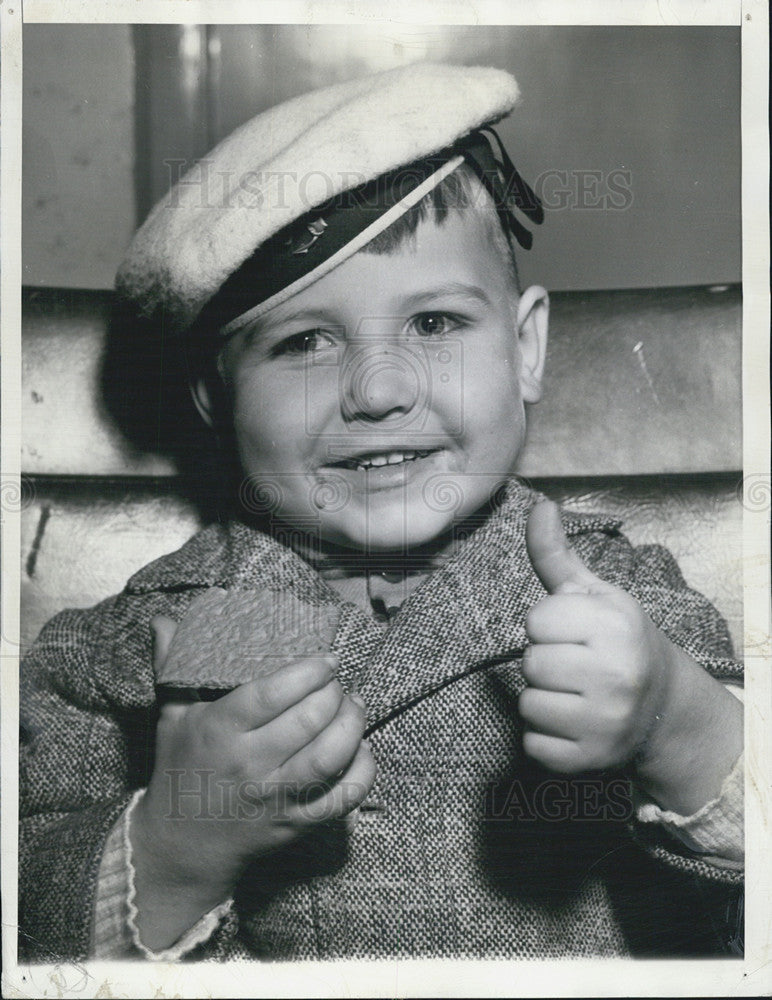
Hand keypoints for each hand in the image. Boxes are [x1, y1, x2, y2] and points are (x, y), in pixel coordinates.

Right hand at [131, 614, 374, 948]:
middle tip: (337, 683)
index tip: (326, 660)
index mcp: (220, 732)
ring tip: (355, 706)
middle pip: (308, 721)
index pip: (271, 694)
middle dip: (333, 693)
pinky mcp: (296, 823)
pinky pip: (342, 798)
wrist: (180, 846)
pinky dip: (362, 771)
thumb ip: (173, 665)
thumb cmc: (181, 769)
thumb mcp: (171, 716)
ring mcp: (275, 798)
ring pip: (330, 758)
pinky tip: (362, 749)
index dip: (307, 672)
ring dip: (352, 726)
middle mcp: (250, 765)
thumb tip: (164, 621)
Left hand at [519, 500, 673, 774]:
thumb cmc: (618, 640)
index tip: (572, 634)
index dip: (546, 626)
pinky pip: (533, 744)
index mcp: (616, 627)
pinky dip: (545, 736)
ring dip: (542, 699)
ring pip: (528, 705)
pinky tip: (574, 723)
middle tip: (574, 666)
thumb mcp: (595, 594)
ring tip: (574, 694)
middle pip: (529, 664)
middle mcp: (615, 675)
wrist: (663, 707)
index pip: (534, 622)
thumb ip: (557, 554)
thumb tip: (539, 505)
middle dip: (544, 662)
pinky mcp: (590, 761)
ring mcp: (604, 722)